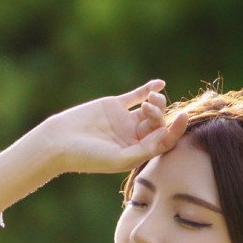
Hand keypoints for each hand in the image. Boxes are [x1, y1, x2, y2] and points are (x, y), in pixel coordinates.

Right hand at [37, 79, 189, 176]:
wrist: (58, 142)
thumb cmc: (87, 156)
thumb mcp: (119, 158)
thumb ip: (145, 149)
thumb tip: (167, 135)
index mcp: (136, 152)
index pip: (163, 140)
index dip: (176, 129)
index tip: (184, 117)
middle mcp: (133, 137)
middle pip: (158, 123)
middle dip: (158, 115)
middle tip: (147, 110)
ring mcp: (124, 120)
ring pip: (150, 109)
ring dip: (156, 103)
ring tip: (149, 101)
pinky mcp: (114, 106)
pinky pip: (135, 96)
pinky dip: (148, 89)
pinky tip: (159, 84)